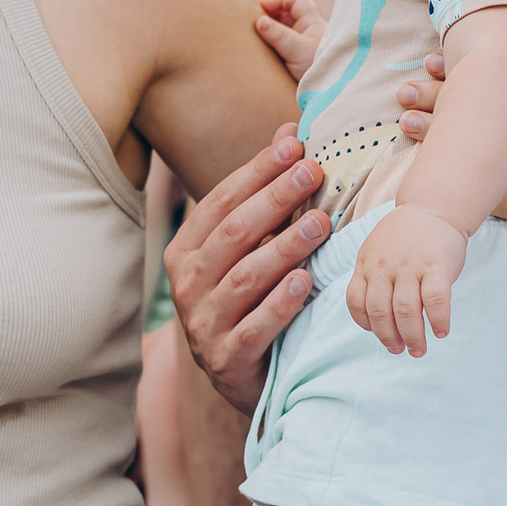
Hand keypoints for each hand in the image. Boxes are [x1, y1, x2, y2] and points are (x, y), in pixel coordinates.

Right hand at [166, 124, 334, 413]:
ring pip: (245, 278)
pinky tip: (305, 281)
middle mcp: (188, 284)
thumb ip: (264, 195)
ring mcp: (204, 323)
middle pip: (233, 233)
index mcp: (186, 251)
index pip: (221, 201)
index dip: (257, 171)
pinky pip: (255, 327)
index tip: (294, 144)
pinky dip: (279, 303)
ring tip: (319, 223)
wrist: (236, 375)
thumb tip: (291, 130)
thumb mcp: (246, 248)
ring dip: (284, 247)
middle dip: (274, 198)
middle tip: (313, 172)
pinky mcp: (227, 358)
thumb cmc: (246, 298)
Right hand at [253, 0, 330, 83]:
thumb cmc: (320, 70)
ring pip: (278, 32)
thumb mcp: (298, 50)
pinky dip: (265, 47)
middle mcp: (305, 33)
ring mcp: (298, 48)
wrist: (328, 96)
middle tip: (246, 18)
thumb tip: (260, 21)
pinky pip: (276, 49)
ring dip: (264, 31)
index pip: (294, 0)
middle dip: (266, 14)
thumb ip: (279, 35)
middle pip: (283, 14)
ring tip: (246, 34)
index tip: (259, 7)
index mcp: (311, 23)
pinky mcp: (291, 64)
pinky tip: (253, 51)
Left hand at [346, 205, 466, 355]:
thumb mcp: (376, 251)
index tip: (379, 334)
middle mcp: (384, 267)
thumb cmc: (405, 237)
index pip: (356, 302)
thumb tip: (377, 320)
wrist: (434, 208)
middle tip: (400, 350)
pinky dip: (438, 321)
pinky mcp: (437, 267)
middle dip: (389, 338)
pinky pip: (435, 301)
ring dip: (413, 337)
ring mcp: (410, 266)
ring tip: (419, 350)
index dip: (366, 324)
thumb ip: (373, 279)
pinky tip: (441, 332)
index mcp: (366, 265)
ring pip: (406, 311)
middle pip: (380, 312)